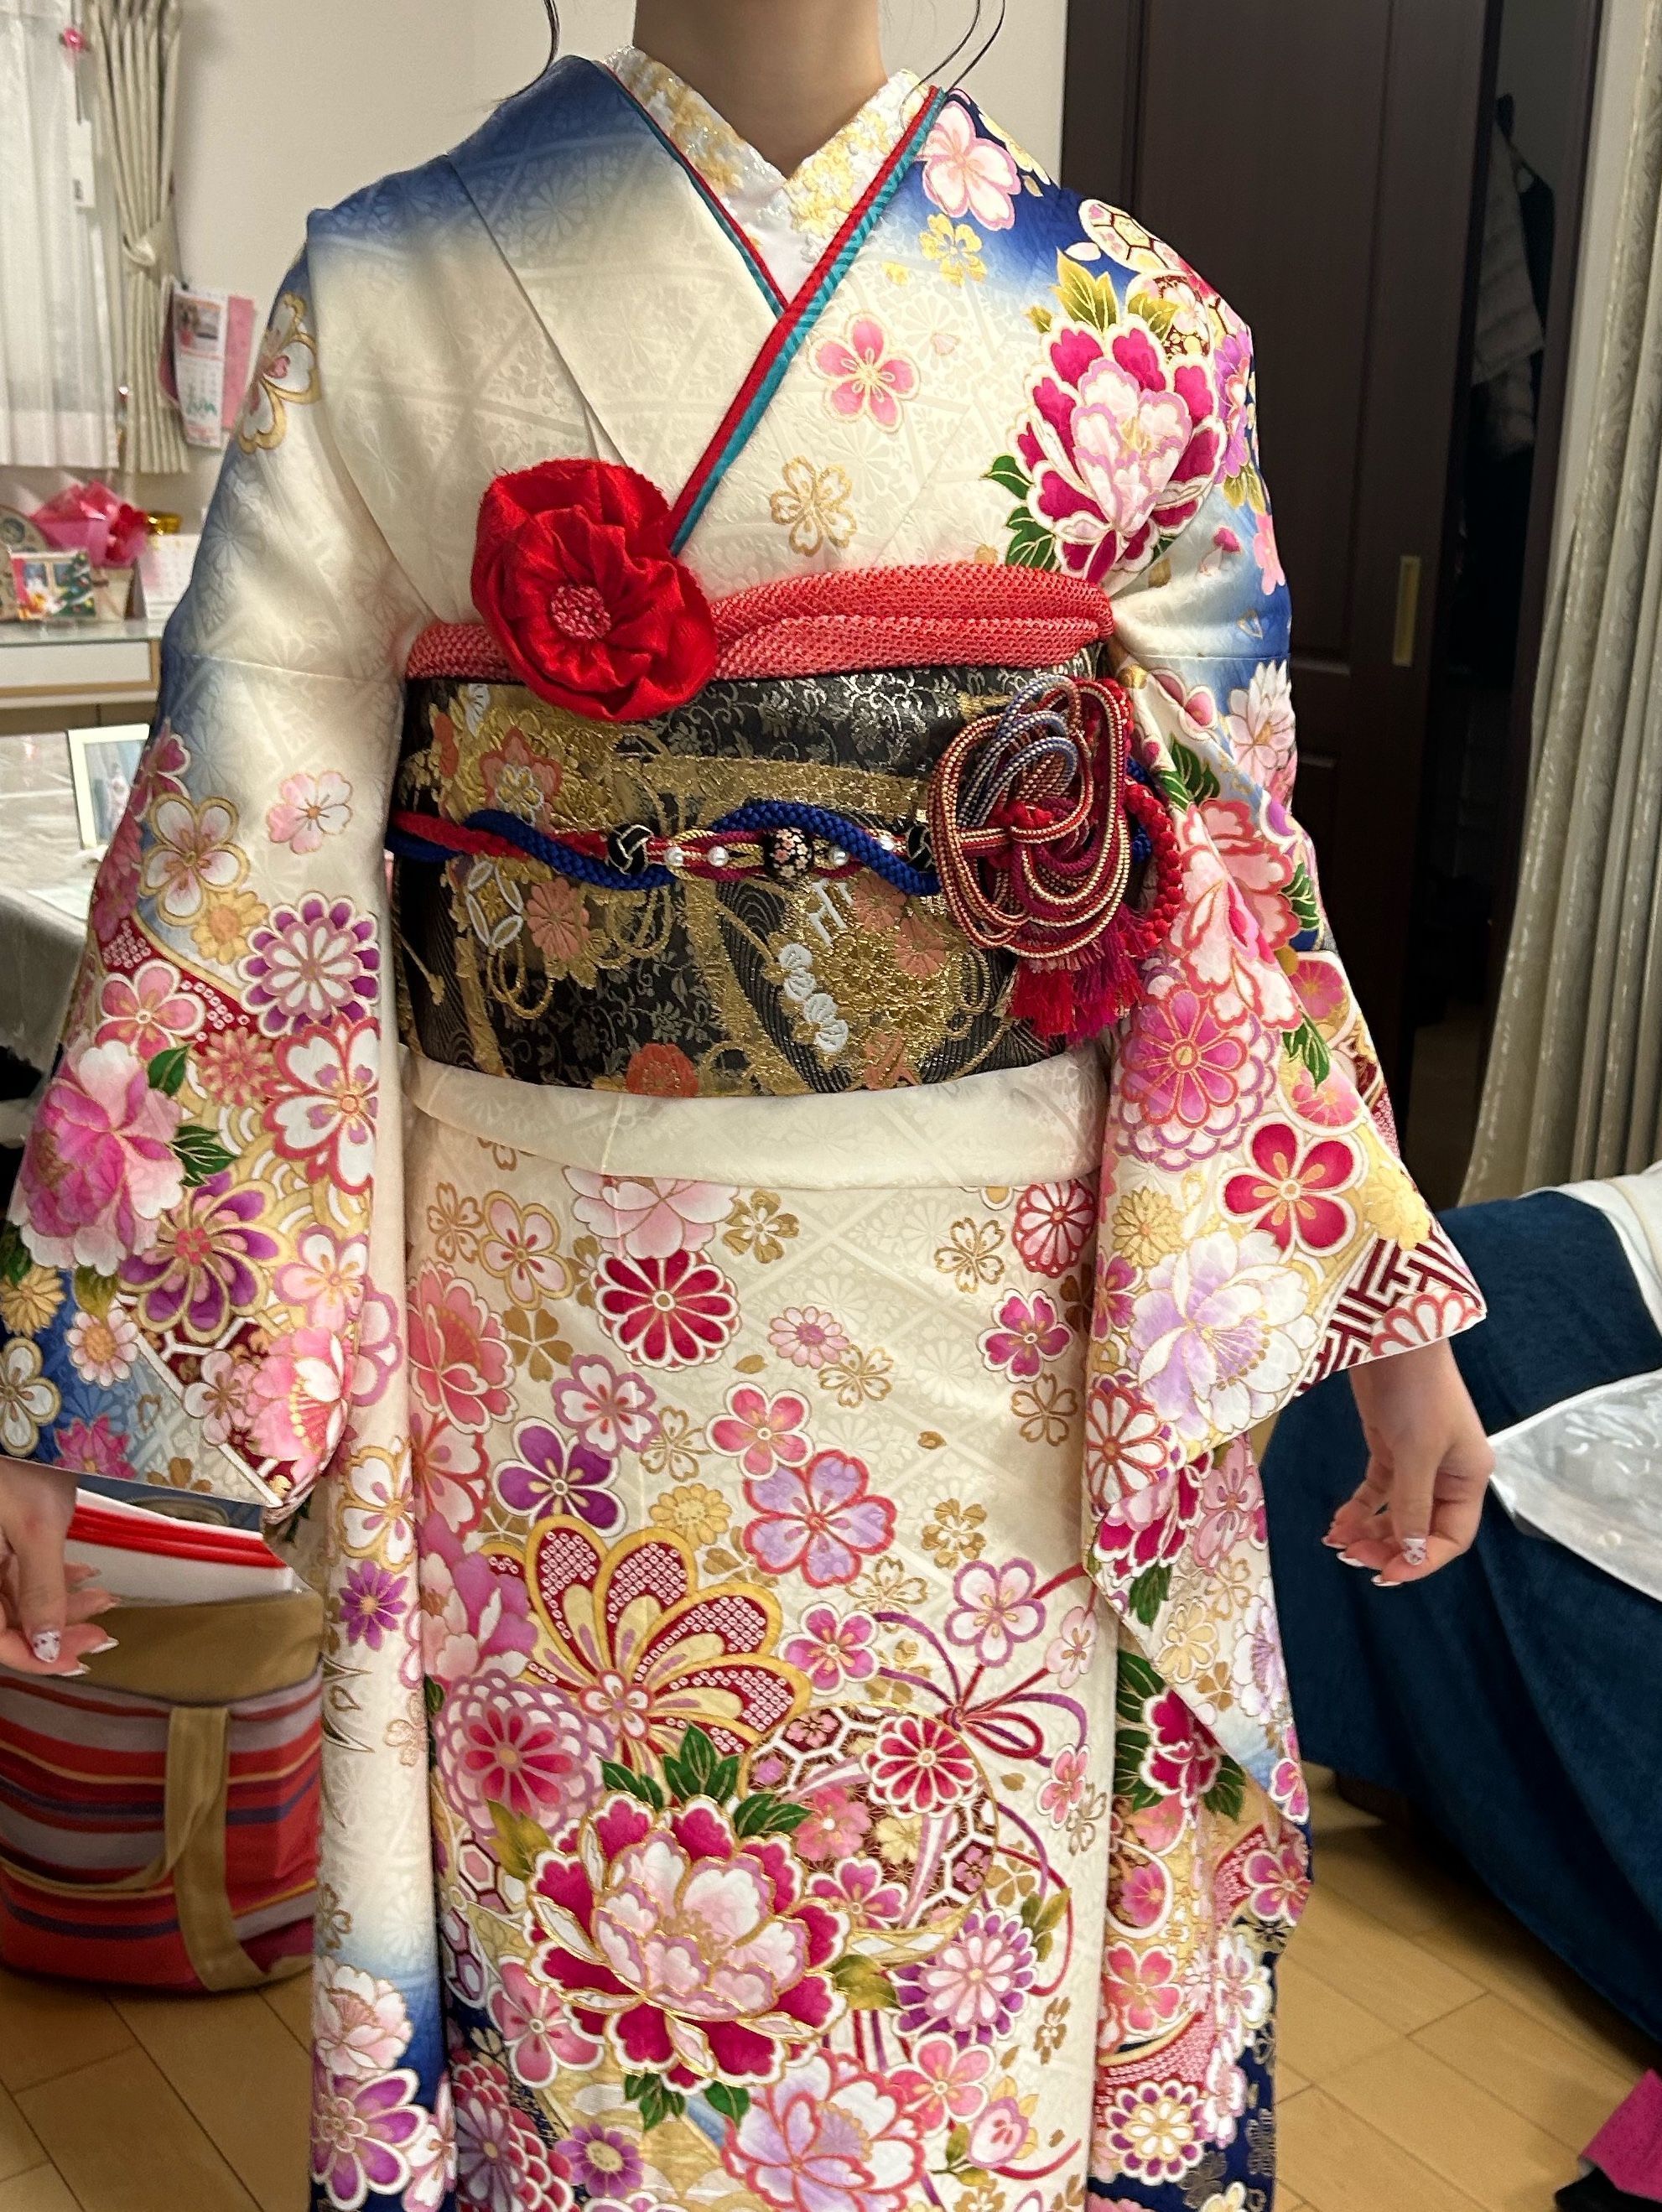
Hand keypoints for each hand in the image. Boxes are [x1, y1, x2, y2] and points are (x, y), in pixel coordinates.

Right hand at [0, 1455, 116, 1674]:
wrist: (9, 1415)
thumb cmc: (15, 1459)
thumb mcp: (36, 1527)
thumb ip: (41, 1590)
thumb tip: (48, 1647)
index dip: (38, 1658)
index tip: (77, 1660)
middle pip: (9, 1621)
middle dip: (59, 1630)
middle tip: (101, 1632)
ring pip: (16, 1598)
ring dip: (60, 1603)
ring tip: (103, 1600)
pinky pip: (16, 1571)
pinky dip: (50, 1577)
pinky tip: (81, 1576)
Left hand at [1329, 1340, 1493, 1584]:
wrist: (1392, 1335)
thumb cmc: (1417, 1393)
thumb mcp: (1416, 1453)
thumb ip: (1413, 1506)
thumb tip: (1409, 1555)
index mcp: (1469, 1478)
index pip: (1451, 1537)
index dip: (1421, 1561)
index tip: (1385, 1574)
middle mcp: (1447, 1474)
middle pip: (1421, 1528)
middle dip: (1387, 1546)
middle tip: (1351, 1556)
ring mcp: (1417, 1461)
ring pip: (1396, 1512)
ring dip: (1369, 1530)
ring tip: (1337, 1541)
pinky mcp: (1390, 1447)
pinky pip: (1378, 1491)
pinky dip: (1359, 1508)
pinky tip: (1336, 1522)